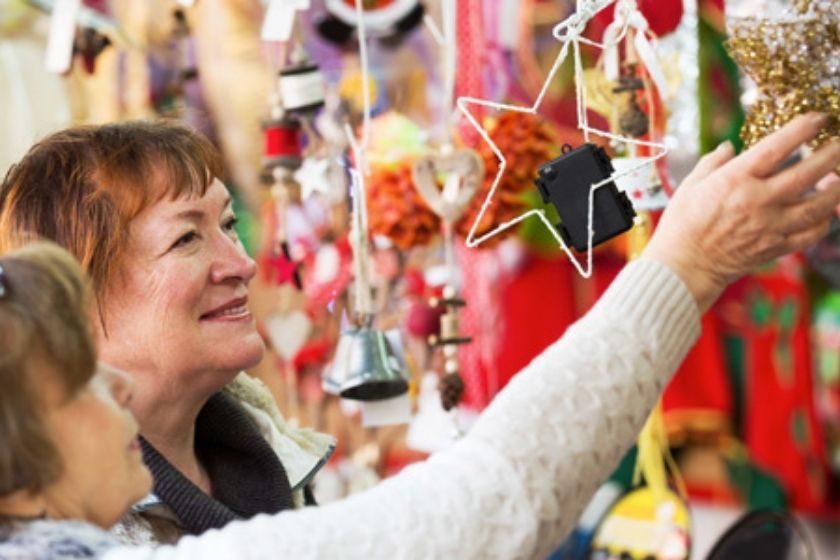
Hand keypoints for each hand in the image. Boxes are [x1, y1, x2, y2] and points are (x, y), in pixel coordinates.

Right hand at [644, 113, 839, 311]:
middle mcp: (757, 201)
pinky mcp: (775, 247)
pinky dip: (824, 221)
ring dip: (835, 190)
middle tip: (839, 145)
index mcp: (734, 180)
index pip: (776, 148)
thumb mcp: (690, 185)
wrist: (684, 266)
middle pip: (807, 173)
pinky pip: (812, 233)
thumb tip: (729, 147)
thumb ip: (713, 162)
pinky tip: (824, 211)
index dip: (802, 129)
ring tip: (838, 178)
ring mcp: (770, 226)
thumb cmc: (682, 224)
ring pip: (818, 205)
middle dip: (831, 155)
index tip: (817, 118)